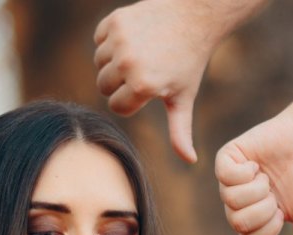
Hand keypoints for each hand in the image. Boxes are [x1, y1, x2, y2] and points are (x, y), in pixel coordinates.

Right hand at [94, 0, 222, 162]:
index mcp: (143, 86)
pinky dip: (110, 40)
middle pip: (103, 86)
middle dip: (120, 83)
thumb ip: (180, 132)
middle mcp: (128, 63)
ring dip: (114, 61)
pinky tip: (134, 38)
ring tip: (140, 55)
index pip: (117, 106)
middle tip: (144, 71)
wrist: (193, 16)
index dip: (132, 101)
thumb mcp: (183, 98)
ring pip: (99, 63)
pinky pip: (98, 39)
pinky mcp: (114, 21)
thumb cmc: (189, 62)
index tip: (150, 89)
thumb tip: (190, 161)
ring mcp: (120, 40)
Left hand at [215, 111, 292, 234]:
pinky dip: (246, 171)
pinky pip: (226, 176)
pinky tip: (257, 163)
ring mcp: (229, 180)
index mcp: (253, 219)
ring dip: (257, 188)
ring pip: (231, 200)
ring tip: (266, 176)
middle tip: (273, 192)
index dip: (269, 228)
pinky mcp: (226, 158)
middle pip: (237, 223)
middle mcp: (237, 202)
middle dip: (263, 208)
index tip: (281, 210)